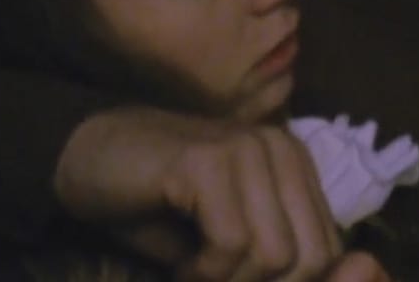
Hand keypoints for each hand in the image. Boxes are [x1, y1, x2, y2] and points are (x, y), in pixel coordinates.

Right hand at [54, 106, 350, 281]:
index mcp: (298, 167)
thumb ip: (271, 263)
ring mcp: (249, 149)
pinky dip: (203, 271)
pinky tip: (180, 266)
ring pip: (274, 255)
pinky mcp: (209, 160)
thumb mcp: (228, 242)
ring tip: (193, 273)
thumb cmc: (160, 207)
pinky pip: (231, 242)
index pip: (330, 252)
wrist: (88, 157)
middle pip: (311, 259)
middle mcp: (283, 149)